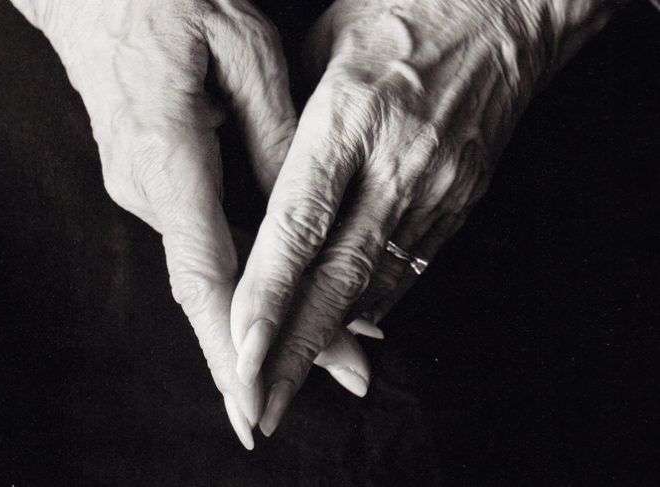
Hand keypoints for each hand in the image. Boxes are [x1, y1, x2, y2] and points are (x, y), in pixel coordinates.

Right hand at [10, 0, 372, 447]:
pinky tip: (283, 280)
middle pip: (216, 282)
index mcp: (168, 154)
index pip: (205, 272)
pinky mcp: (149, 178)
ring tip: (333, 337)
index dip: (233, 343)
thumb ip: (275, 133)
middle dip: (275, 336)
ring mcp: (142, 186)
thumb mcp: (240, 48)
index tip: (253, 401)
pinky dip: (245, 267)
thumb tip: (304, 207)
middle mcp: (147, 187)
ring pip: (211, 262)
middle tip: (350, 370)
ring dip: (265, 304)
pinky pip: (202, 235)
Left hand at [231, 0, 615, 434]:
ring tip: (287, 386)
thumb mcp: (324, 49)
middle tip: (257, 407)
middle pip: (338, 276)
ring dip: (329, 342)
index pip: (299, 223)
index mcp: (349, 116)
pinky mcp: (460, 202)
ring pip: (374, 284)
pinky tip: (344, 334)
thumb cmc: (400, 16)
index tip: (240, 351)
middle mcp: (395, 163)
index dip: (267, 293)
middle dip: (293, 352)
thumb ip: (289, 126)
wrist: (505, 12)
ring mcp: (435, 189)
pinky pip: (408, 270)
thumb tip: (264, 192)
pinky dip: (370, 307)